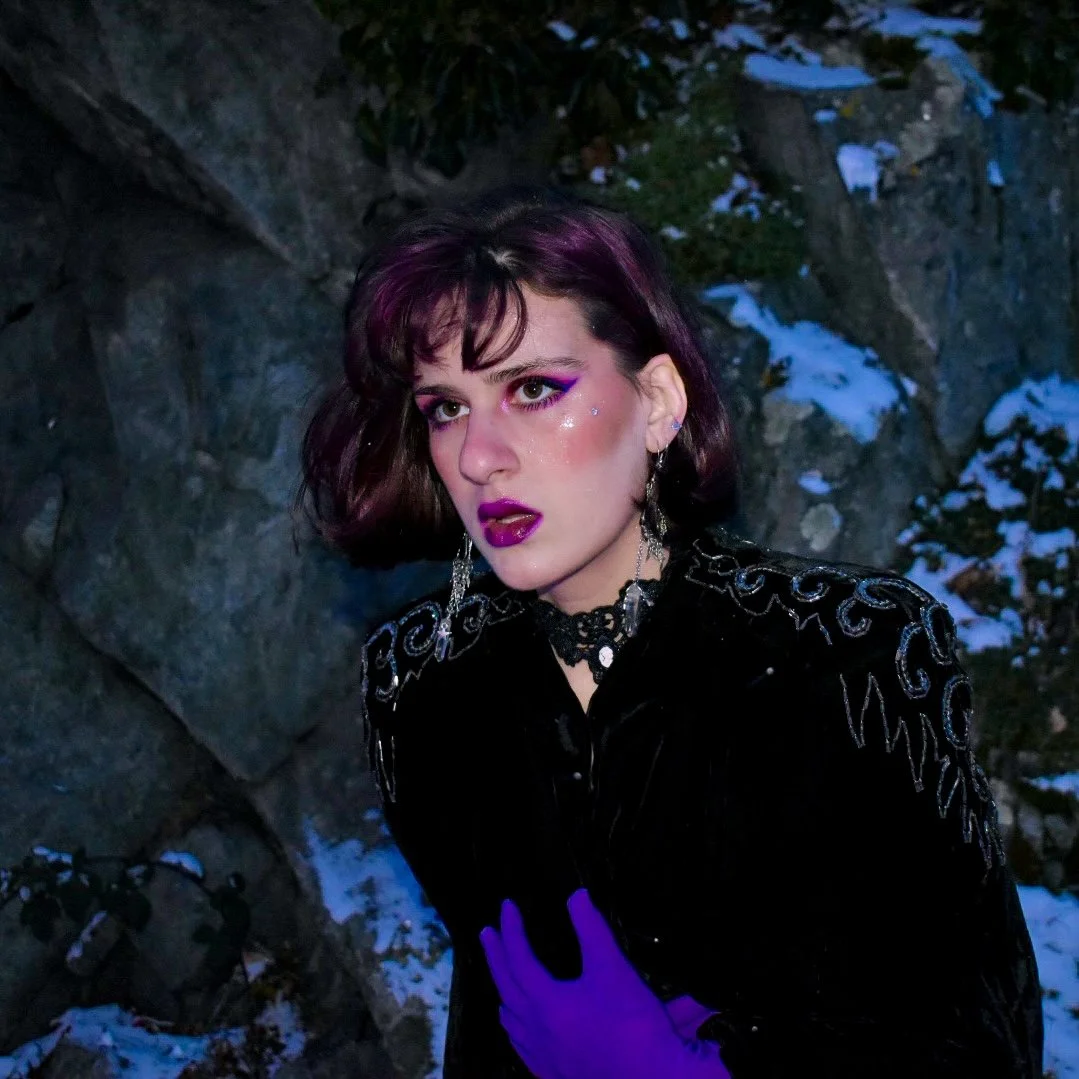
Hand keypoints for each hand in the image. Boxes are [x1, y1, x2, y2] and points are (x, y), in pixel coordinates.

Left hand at [479, 888, 729, 1078]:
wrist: (653, 1078)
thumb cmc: (633, 1023)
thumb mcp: (612, 967)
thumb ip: (591, 928)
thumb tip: (577, 895)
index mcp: (546, 1002)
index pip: (518, 957)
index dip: (511, 928)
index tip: (507, 905)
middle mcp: (537, 1030)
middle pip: (505, 987)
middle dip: (495, 956)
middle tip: (487, 933)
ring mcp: (543, 1057)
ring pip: (512, 1025)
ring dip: (505, 997)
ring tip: (502, 986)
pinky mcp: (556, 1075)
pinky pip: (524, 1051)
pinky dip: (518, 1033)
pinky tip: (523, 1034)